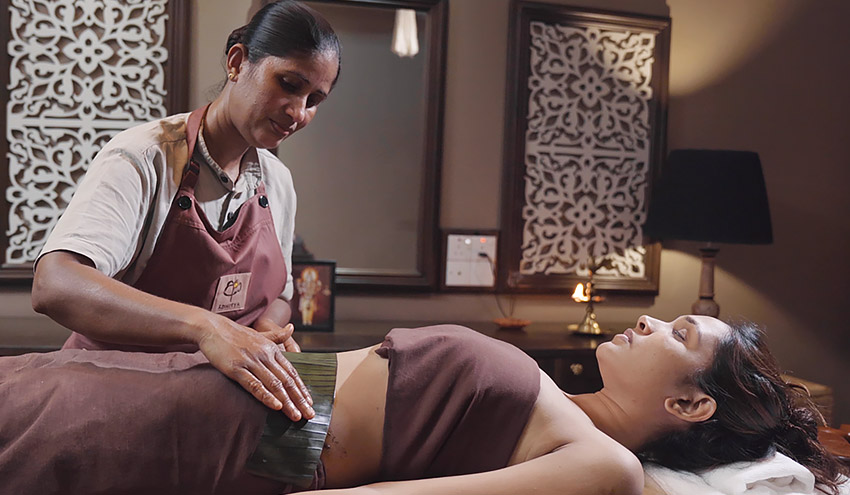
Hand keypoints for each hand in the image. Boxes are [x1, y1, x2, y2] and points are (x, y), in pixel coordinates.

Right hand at [198, 318, 313, 419]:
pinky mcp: (236, 369)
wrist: (213, 328)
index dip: (301, 388)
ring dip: (287, 402)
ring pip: (274, 385)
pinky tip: (276, 406)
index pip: (291, 372)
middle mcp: (265, 356)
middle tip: (309, 414)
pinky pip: (254, 385)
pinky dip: (266, 396)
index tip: (310, 402)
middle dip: (299, 399)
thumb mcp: (260, 333)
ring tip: (296, 416)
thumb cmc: (236, 333)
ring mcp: (251, 362)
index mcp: (272, 349)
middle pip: (286, 381)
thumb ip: (277, 335)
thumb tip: (292, 328)